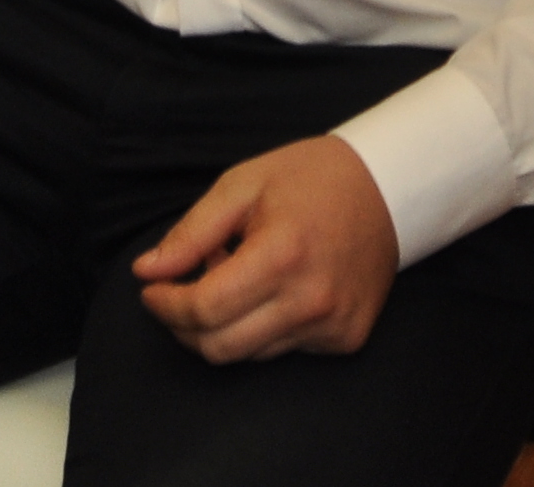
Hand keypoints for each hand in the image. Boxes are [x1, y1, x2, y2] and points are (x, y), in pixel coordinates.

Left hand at [129, 137, 399, 362]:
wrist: (387, 187)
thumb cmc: (310, 178)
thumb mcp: (243, 185)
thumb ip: (191, 232)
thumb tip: (147, 272)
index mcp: (282, 254)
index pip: (204, 309)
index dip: (165, 305)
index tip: (151, 290)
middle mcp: (311, 300)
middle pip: (220, 347)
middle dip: (183, 327)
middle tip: (177, 293)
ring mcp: (333, 325)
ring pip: (248, 354)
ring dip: (223, 325)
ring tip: (234, 276)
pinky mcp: (347, 338)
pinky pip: (283, 350)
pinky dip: (260, 328)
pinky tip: (269, 289)